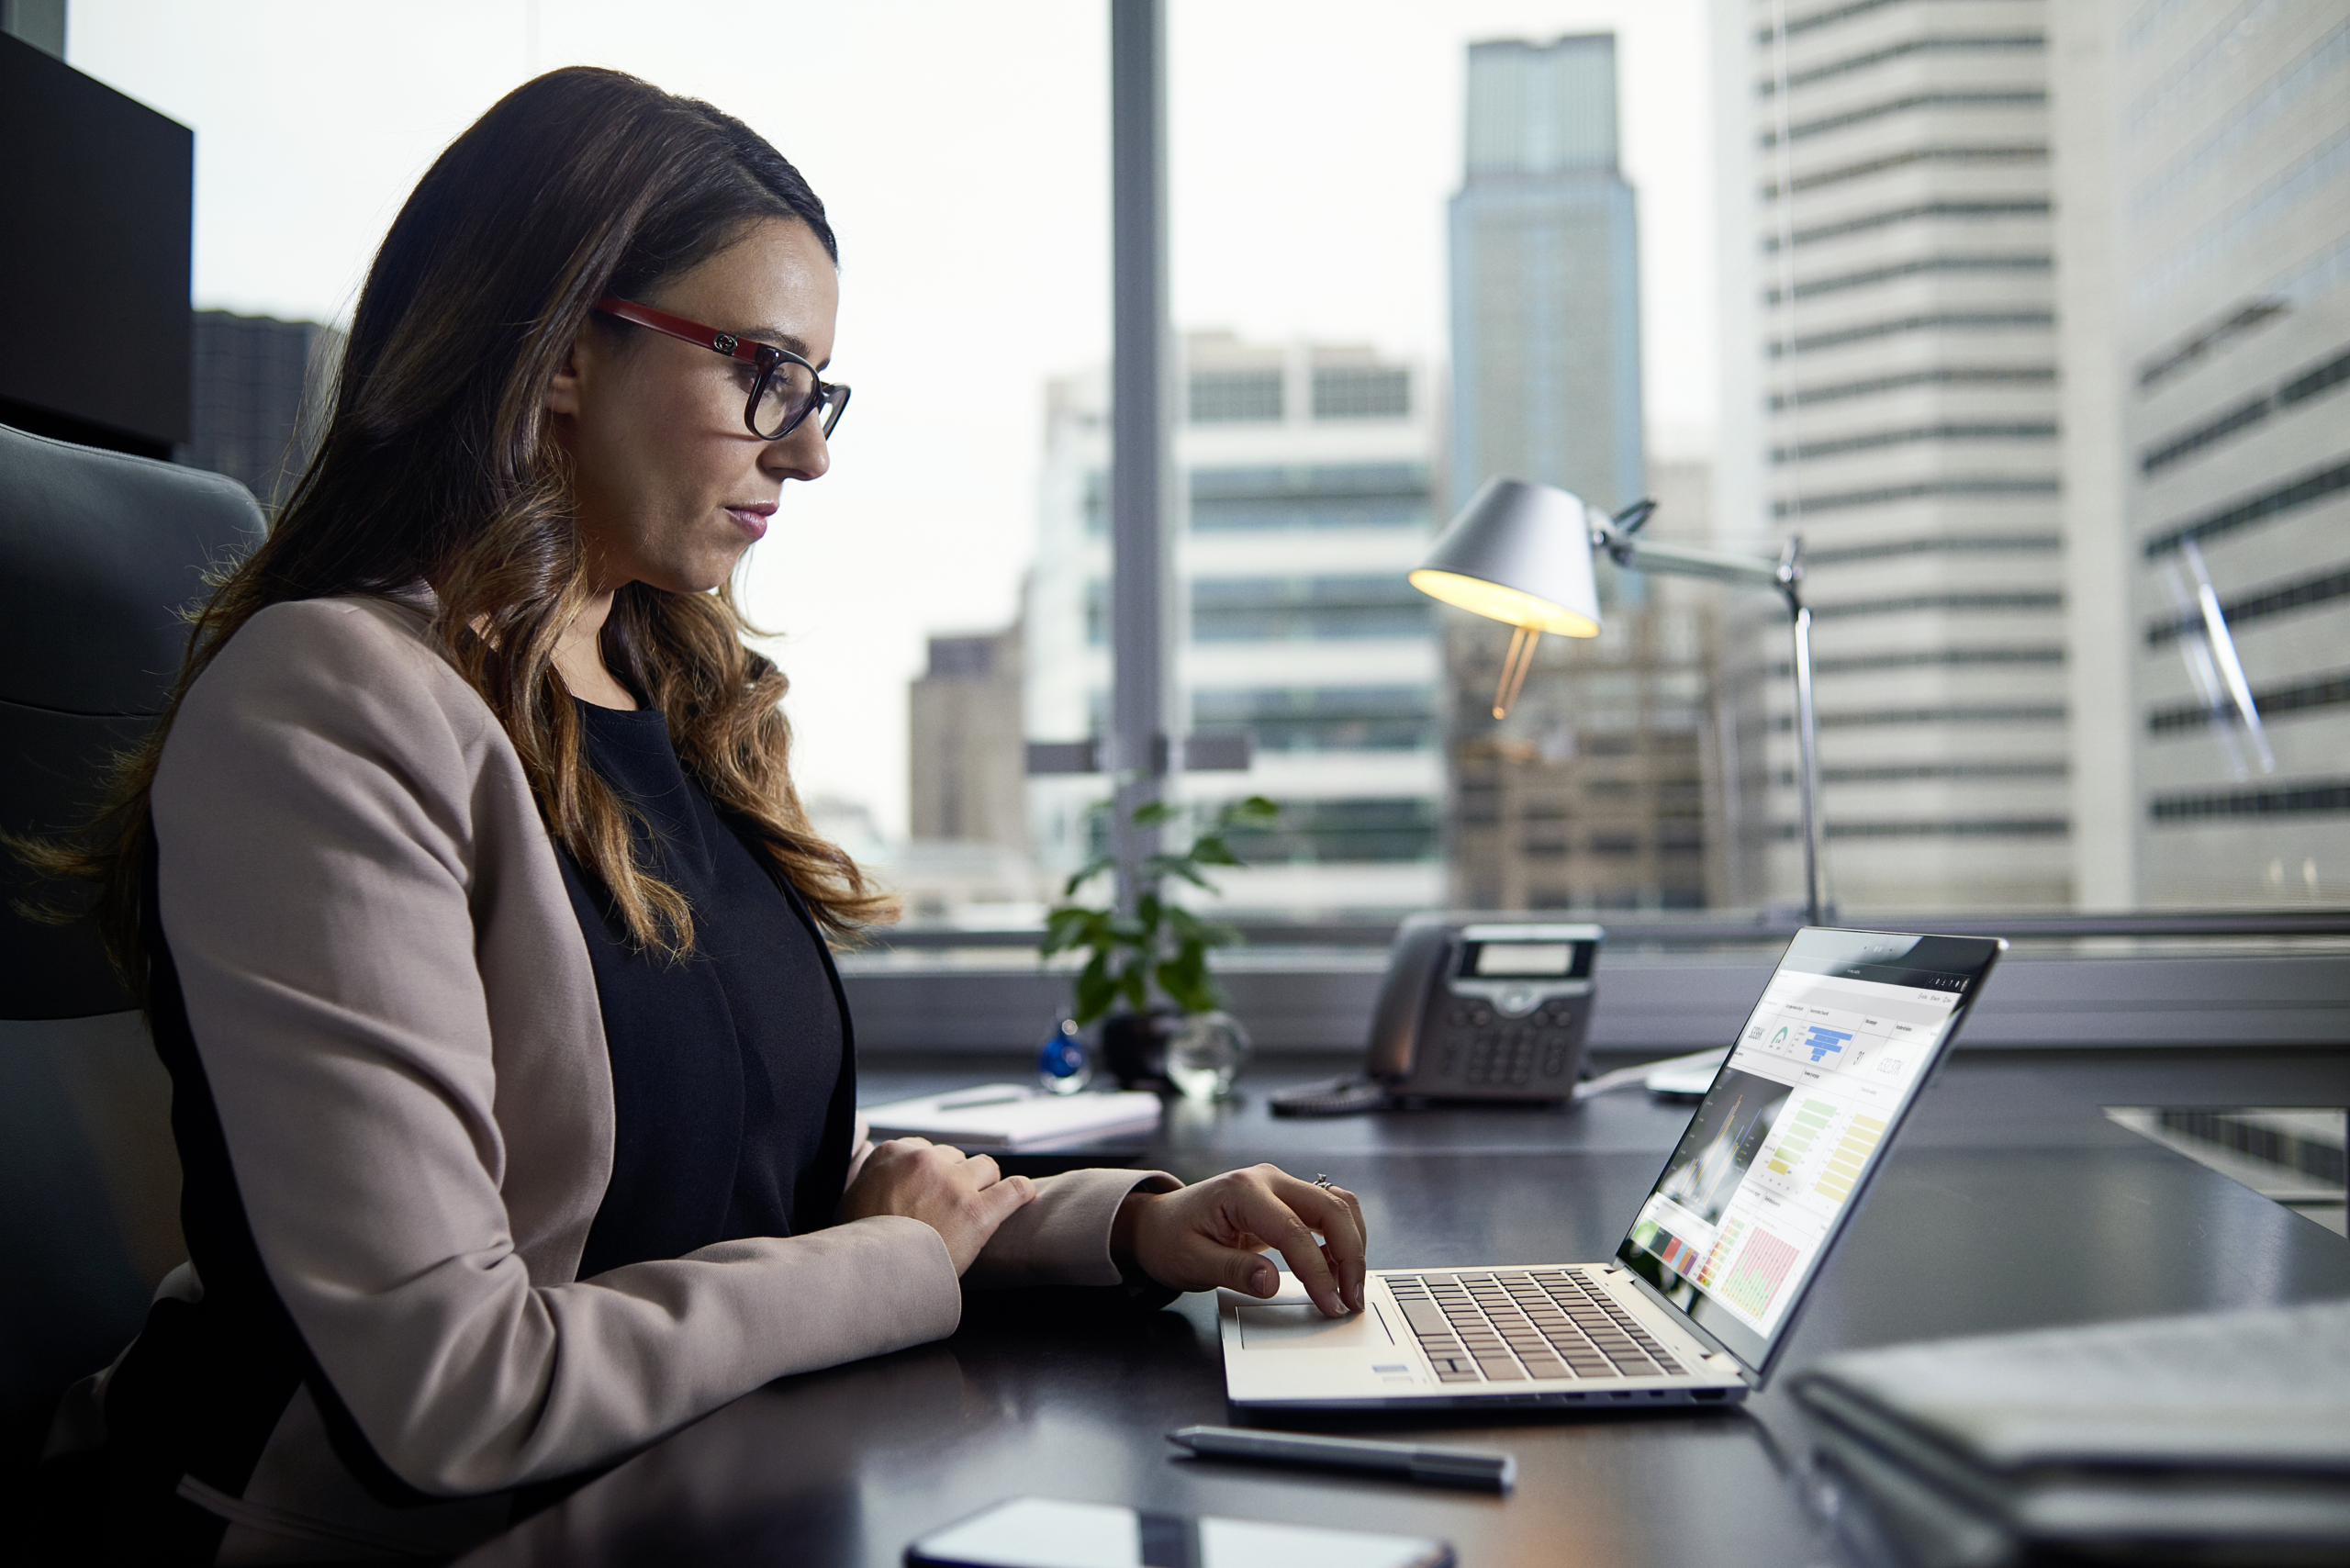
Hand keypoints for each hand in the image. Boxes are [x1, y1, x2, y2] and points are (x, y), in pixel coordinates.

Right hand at [837, 1138, 1035, 1273]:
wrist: (870, 1279)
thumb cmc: (859, 1247)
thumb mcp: (851, 1199)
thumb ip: (874, 1179)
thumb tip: (883, 1180)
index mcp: (892, 1153)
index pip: (928, 1150)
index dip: (932, 1173)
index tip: (932, 1192)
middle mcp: (924, 1161)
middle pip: (957, 1158)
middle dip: (956, 1180)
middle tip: (949, 1209)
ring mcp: (953, 1185)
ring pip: (986, 1168)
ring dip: (983, 1187)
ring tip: (976, 1210)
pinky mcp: (977, 1212)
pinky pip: (1014, 1189)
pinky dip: (1020, 1193)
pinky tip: (1021, 1197)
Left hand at [1113, 1164, 1365, 1317]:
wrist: (1158, 1223)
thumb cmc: (1170, 1239)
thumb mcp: (1192, 1262)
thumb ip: (1233, 1271)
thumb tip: (1272, 1283)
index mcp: (1242, 1191)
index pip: (1295, 1231)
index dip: (1318, 1272)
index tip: (1330, 1304)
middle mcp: (1268, 1180)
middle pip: (1331, 1209)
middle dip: (1351, 1256)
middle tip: (1352, 1299)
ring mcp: (1281, 1186)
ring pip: (1338, 1205)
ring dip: (1352, 1245)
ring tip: (1348, 1287)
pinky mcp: (1287, 1200)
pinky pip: (1328, 1212)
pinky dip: (1341, 1239)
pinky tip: (1336, 1270)